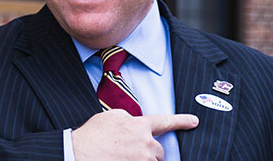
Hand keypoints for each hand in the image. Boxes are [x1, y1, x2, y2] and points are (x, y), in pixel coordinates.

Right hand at [71, 109, 197, 160]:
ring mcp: (142, 160)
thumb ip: (127, 118)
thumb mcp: (109, 117)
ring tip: (122, 157)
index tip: (194, 121)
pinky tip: (122, 159)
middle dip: (149, 152)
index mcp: (138, 126)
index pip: (165, 122)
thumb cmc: (91, 136)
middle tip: (129, 152)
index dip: (181, 121)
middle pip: (159, 151)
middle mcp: (145, 143)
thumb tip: (134, 122)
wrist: (78, 153)